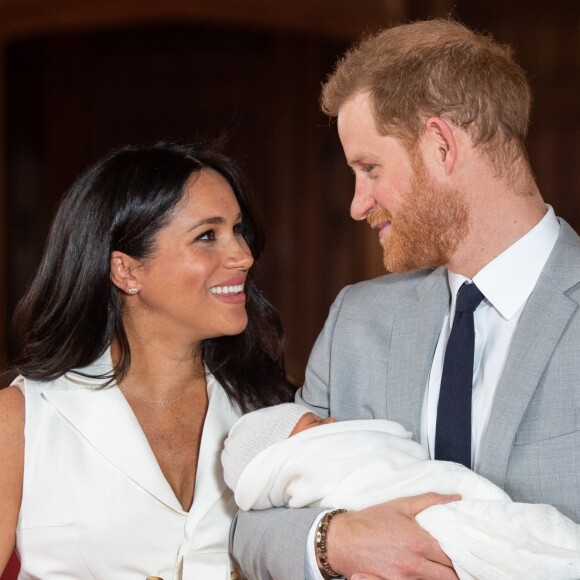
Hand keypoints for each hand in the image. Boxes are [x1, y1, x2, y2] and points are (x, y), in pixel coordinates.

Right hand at [326, 493, 459, 579]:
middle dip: (457, 571)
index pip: (453, 556)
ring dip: (443, 577)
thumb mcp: (400, 505)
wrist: (342, 539)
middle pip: (449, 577)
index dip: (463, 554)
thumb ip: (431, 501)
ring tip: (445, 568)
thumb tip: (456, 499)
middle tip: (461, 563)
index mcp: (419, 543)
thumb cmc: (371, 521)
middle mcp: (414, 565)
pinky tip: (427, 573)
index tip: (466, 550)